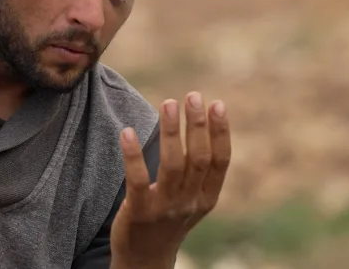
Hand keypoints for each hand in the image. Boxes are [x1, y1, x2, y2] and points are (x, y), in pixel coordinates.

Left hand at [110, 92, 231, 268]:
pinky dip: (133, 154)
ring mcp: (165, 209)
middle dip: (197, 125)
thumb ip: (199, 171)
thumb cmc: (168, 220)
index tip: (217, 104)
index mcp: (207, 198)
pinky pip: (137, 180)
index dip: (221, 133)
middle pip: (197, 159)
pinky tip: (128, 132)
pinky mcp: (138, 213)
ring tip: (169, 103)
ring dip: (171, 132)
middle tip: (193, 96)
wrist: (145, 259)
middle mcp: (190, 203)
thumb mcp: (192, 199)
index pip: (220, 162)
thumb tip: (203, 124)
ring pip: (172, 165)